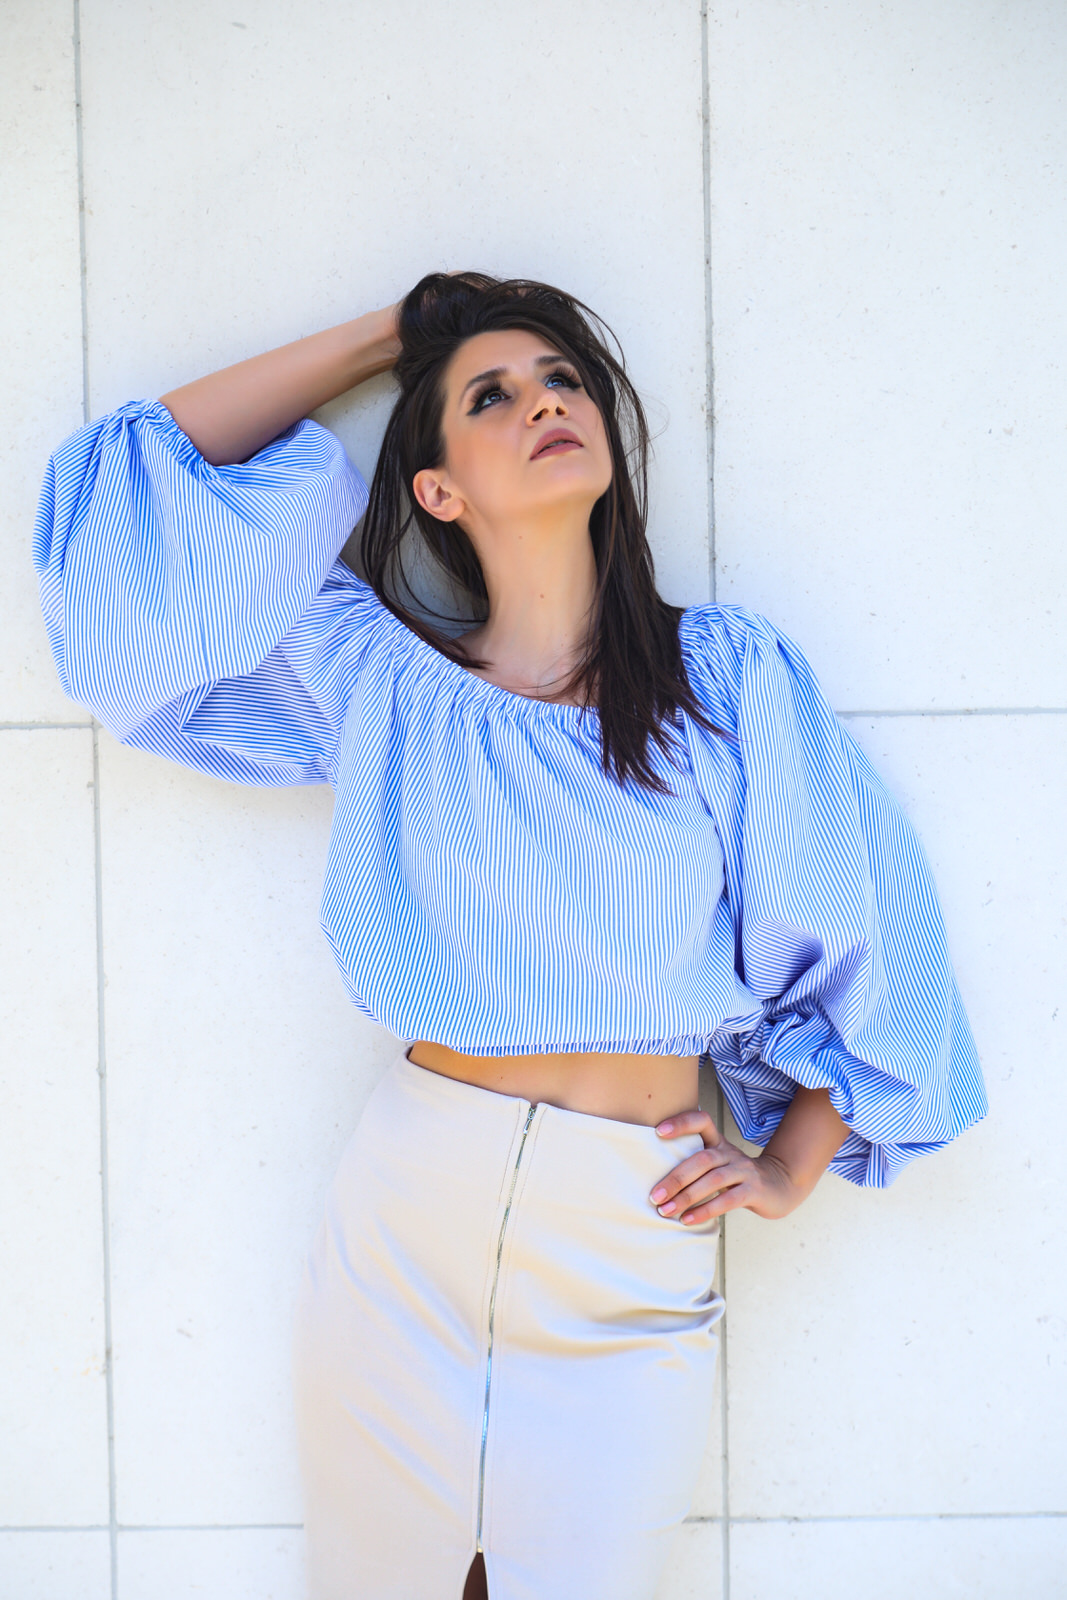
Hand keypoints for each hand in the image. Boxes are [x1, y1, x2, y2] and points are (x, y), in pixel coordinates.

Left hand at [648, 1108, 807, 1224]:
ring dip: (686, 1197)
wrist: (778, 1187)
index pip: (702, 1121)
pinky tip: (687, 1220)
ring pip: (713, 1180)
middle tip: (654, 1195)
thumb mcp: (718, 1163)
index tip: (658, 1132)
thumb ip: (694, 1164)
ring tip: (666, 1210)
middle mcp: (730, 1152)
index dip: (681, 1123)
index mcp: (718, 1142)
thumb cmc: (737, 1177)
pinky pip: (727, 1200)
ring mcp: (744, 1170)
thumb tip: (654, 1180)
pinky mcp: (753, 1191)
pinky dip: (705, 1210)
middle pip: (701, 1159)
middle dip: (675, 1178)